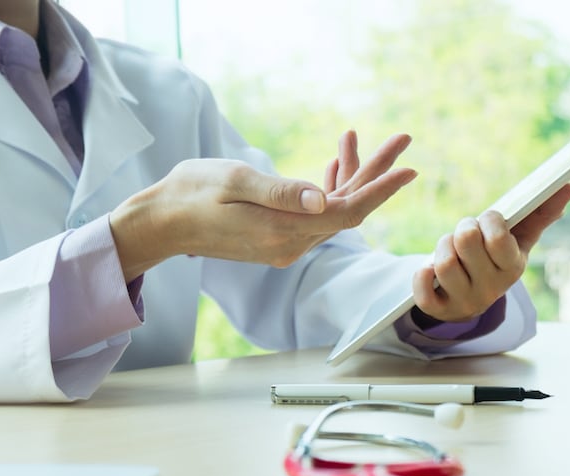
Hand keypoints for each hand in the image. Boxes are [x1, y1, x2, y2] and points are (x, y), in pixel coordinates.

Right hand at [108, 136, 415, 280]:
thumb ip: (281, 193)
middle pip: (347, 210)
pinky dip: (325, 188)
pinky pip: (313, 214)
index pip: (348, 213)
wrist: (162, 221)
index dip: (381, 189)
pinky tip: (331, 165)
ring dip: (347, 175)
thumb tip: (323, 200)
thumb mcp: (235, 183)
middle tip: (400, 140)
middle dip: (374, 174)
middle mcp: (291, 244)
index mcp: (284, 232)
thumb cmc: (192, 194)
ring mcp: (285, 243)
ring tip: (355, 137)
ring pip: (331, 210)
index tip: (407, 167)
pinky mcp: (276, 237)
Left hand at [410, 183, 569, 322]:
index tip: (488, 218)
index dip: (489, 220)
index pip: (498, 238)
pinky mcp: (440, 311)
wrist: (470, 301)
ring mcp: (465, 301)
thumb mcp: (519, 241)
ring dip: (442, 247)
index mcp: (513, 268)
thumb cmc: (495, 260)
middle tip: (465, 231)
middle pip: (466, 242)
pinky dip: (421, 275)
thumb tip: (568, 187)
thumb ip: (541, 215)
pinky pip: (423, 291)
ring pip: (444, 263)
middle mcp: (491, 288)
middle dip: (462, 228)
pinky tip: (430, 269)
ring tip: (450, 248)